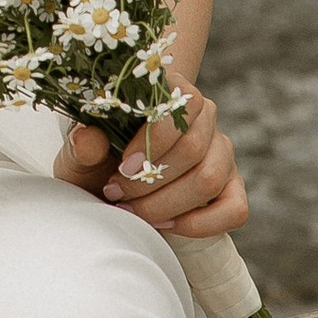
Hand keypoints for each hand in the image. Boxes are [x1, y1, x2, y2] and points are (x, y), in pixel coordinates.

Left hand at [54, 87, 246, 240]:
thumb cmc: (99, 160)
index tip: (121, 169)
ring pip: (210, 179)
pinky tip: (166, 225)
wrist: (113, 181)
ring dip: (168, 204)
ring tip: (134, 211)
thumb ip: (85, 145)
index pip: (178, 109)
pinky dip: (200, 224)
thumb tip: (86, 139)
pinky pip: (234, 209)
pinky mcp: (232, 187)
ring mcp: (222, 152)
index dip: (152, 143)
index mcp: (172, 91)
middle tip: (117, 196)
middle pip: (193, 149)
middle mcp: (205, 117)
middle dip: (151, 181)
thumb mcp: (83, 153)